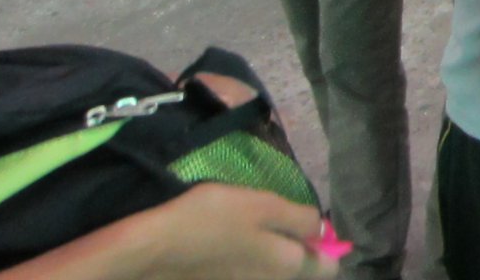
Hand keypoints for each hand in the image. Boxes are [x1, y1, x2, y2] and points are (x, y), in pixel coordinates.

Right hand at [0, 185, 335, 279]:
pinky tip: (232, 251)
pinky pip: (246, 276)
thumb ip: (298, 219)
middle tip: (287, 230)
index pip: (327, 266)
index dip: (326, 246)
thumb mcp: (262, 205)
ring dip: (272, 263)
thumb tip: (324, 229)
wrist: (151, 250)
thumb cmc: (211, 219)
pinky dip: (247, 267)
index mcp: (287, 265)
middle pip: (300, 274)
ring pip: (270, 275)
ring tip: (253, 239)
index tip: (316, 229)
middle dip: (301, 255)